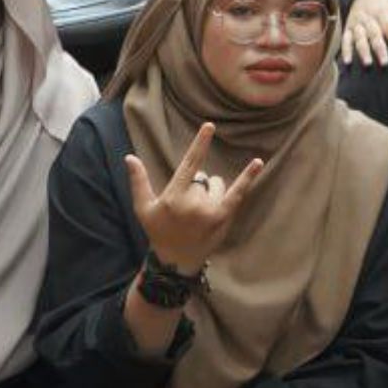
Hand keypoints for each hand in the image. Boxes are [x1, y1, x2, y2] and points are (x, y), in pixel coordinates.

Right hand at [123, 119, 267, 278]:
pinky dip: (248, 177)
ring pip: (217, 185)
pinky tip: (258, 163)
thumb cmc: (158, 232)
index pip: (190, 164)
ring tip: (199, 211)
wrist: (176, 261)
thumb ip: (139, 181)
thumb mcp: (143, 208)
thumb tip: (130, 157)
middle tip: (186, 208)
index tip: (210, 126)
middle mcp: (193, 203)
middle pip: (202, 178)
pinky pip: (238, 193)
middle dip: (196, 186)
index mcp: (174, 197)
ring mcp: (210, 211)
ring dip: (211, 191)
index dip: (200, 144)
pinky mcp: (223, 218)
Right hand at [341, 0, 387, 67]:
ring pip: (359, 38)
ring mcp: (357, 23)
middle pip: (374, 35)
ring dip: (363, 51)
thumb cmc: (384, 2)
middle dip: (380, 49)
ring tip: (367, 63)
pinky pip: (345, 40)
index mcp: (382, 12)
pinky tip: (347, 62)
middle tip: (385, 62)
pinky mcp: (348, 28)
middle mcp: (368, 18)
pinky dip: (345, 51)